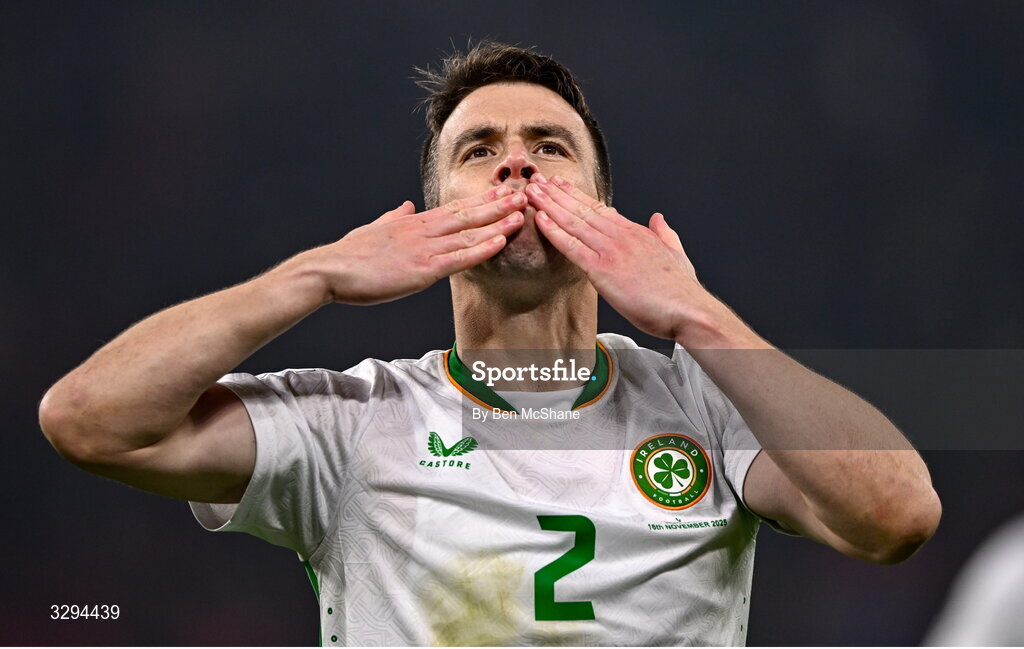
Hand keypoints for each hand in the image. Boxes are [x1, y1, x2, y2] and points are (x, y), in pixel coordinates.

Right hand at [302, 187, 525, 304]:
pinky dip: (482, 249)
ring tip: (522, 214)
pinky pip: (459, 258)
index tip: (501, 193)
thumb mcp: (373, 229)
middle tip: (525, 194)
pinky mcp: (422, 269)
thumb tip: (406, 206)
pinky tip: (500, 241)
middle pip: (467, 215)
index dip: (481, 201)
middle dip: (498, 205)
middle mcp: (422, 231)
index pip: (454, 209)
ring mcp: (424, 249)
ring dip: (498, 223)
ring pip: (469, 234)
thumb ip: (393, 217)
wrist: (329, 270)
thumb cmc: (348, 256)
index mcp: (412, 223)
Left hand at [527, 174, 720, 341]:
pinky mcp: (602, 271)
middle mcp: (621, 236)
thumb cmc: (681, 290)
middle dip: (556, 193)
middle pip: (582, 209)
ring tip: (531, 191)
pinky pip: (572, 247)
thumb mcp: (675, 252)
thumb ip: (664, 233)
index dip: (577, 196)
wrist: (688, 309)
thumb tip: (658, 218)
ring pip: (573, 222)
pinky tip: (540, 219)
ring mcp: (611, 251)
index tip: (560, 185)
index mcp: (636, 232)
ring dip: (549, 205)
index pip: (600, 208)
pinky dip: (554, 231)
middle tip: (536, 180)